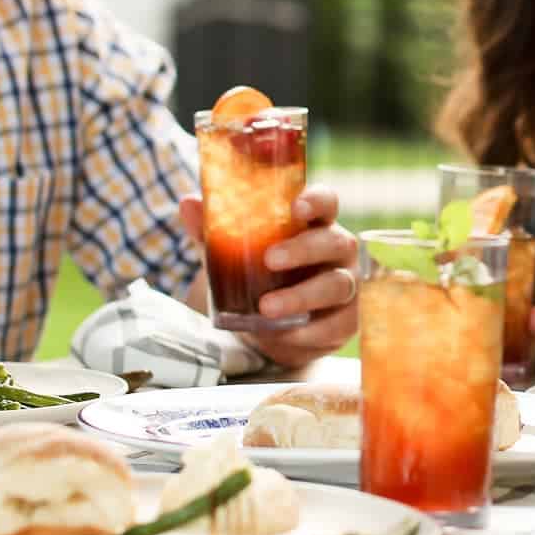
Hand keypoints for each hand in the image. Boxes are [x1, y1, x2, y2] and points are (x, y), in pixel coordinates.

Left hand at [179, 185, 358, 367]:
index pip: (326, 202)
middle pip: (335, 242)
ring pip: (338, 285)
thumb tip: (188, 203)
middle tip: (269, 260)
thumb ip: (214, 229)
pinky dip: (309, 332)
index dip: (316, 201)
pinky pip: (337, 325)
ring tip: (266, 307)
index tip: (296, 207)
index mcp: (314, 224)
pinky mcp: (346, 321)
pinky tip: (284, 334)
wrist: (270, 327)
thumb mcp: (232, 251)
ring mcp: (346, 285)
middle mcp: (337, 250)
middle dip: (304, 250)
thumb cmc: (258, 275)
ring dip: (302, 296)